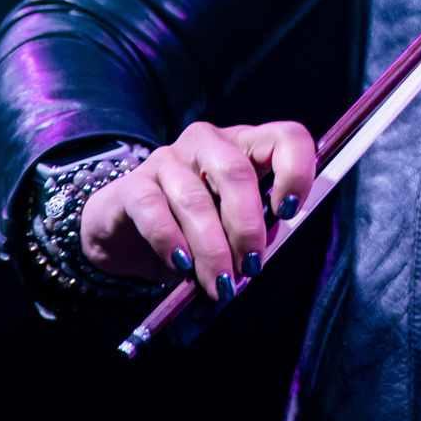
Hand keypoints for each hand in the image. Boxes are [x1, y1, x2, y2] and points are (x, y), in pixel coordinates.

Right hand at [79, 119, 315, 302]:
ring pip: (194, 198)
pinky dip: (170, 240)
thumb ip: (252, 231)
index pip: (285, 137)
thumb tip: (259, 256)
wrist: (125, 233)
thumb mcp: (230, 227)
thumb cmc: (190, 228)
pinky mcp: (131, 185)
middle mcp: (207, 143)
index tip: (288, 212)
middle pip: (235, 171)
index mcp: (244, 146)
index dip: (295, 171)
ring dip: (212, 248)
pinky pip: (152, 208)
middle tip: (251, 267)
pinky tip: (181, 264)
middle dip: (247, 225)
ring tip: (220, 283)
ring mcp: (167, 160)